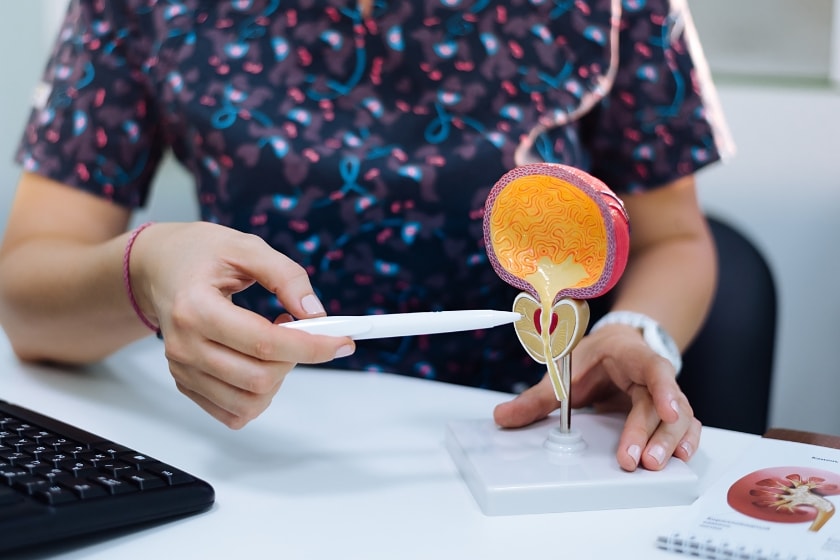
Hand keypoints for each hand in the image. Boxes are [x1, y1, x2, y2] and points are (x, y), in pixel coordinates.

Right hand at [131, 222, 354, 428]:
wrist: (158, 268)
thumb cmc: (200, 254)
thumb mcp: (246, 247)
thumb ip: (286, 276)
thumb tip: (316, 314)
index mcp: (195, 308)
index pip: (264, 343)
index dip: (311, 347)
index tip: (342, 342)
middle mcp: (184, 345)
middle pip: (260, 378)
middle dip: (295, 358)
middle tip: (297, 328)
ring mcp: (182, 369)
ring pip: (249, 403)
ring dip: (278, 379)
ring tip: (273, 342)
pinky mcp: (186, 383)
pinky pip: (233, 412)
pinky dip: (258, 395)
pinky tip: (257, 361)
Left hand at [493, 323, 700, 471]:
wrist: (616, 346)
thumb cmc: (596, 356)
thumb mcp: (566, 369)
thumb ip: (538, 396)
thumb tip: (504, 416)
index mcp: (631, 356)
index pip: (654, 368)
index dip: (664, 388)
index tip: (666, 410)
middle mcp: (653, 375)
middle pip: (664, 403)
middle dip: (653, 433)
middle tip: (639, 460)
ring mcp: (664, 394)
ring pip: (680, 418)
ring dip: (670, 442)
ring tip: (655, 464)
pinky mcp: (666, 412)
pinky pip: (684, 426)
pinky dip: (685, 441)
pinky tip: (681, 458)